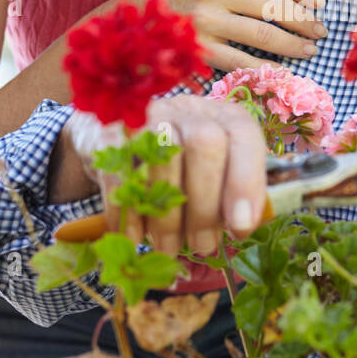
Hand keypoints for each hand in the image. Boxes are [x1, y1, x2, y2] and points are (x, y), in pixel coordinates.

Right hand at [62, 94, 267, 257]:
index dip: (245, 182)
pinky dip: (128, 210)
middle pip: (204, 144)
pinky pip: (119, 170)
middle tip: (200, 246)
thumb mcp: (219, 173)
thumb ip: (235, 194)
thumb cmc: (188, 165)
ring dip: (166, 215)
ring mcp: (148, 116)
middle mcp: (190, 110)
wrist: (129, 136)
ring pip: (161, 158)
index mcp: (226, 117)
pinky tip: (134, 238)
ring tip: (168, 247)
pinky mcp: (111, 131)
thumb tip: (242, 225)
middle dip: (204, 206)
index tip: (240, 227)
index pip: (243, 137)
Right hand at [129, 0, 326, 70]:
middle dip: (304, 19)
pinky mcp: (198, 50)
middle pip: (273, 5)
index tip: (318, 1)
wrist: (123, 21)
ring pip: (263, 35)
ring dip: (292, 44)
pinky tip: (282, 69)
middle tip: (321, 30)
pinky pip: (241, 60)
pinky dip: (265, 67)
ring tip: (308, 49)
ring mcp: (205, 22)